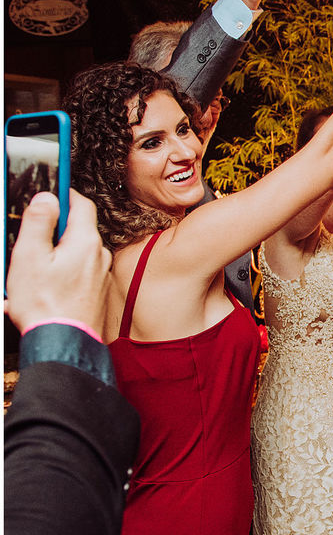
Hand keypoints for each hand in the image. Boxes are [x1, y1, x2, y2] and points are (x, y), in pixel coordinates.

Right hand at [5, 191, 110, 334]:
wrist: (64, 343)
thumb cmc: (45, 304)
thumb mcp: (31, 256)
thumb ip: (40, 222)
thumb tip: (48, 197)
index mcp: (85, 242)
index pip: (82, 204)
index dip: (65, 194)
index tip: (52, 191)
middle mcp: (99, 256)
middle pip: (79, 228)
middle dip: (56, 228)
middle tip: (32, 238)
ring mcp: (100, 275)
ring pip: (77, 252)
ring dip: (57, 253)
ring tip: (34, 269)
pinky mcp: (96, 292)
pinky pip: (79, 272)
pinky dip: (63, 272)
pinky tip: (45, 286)